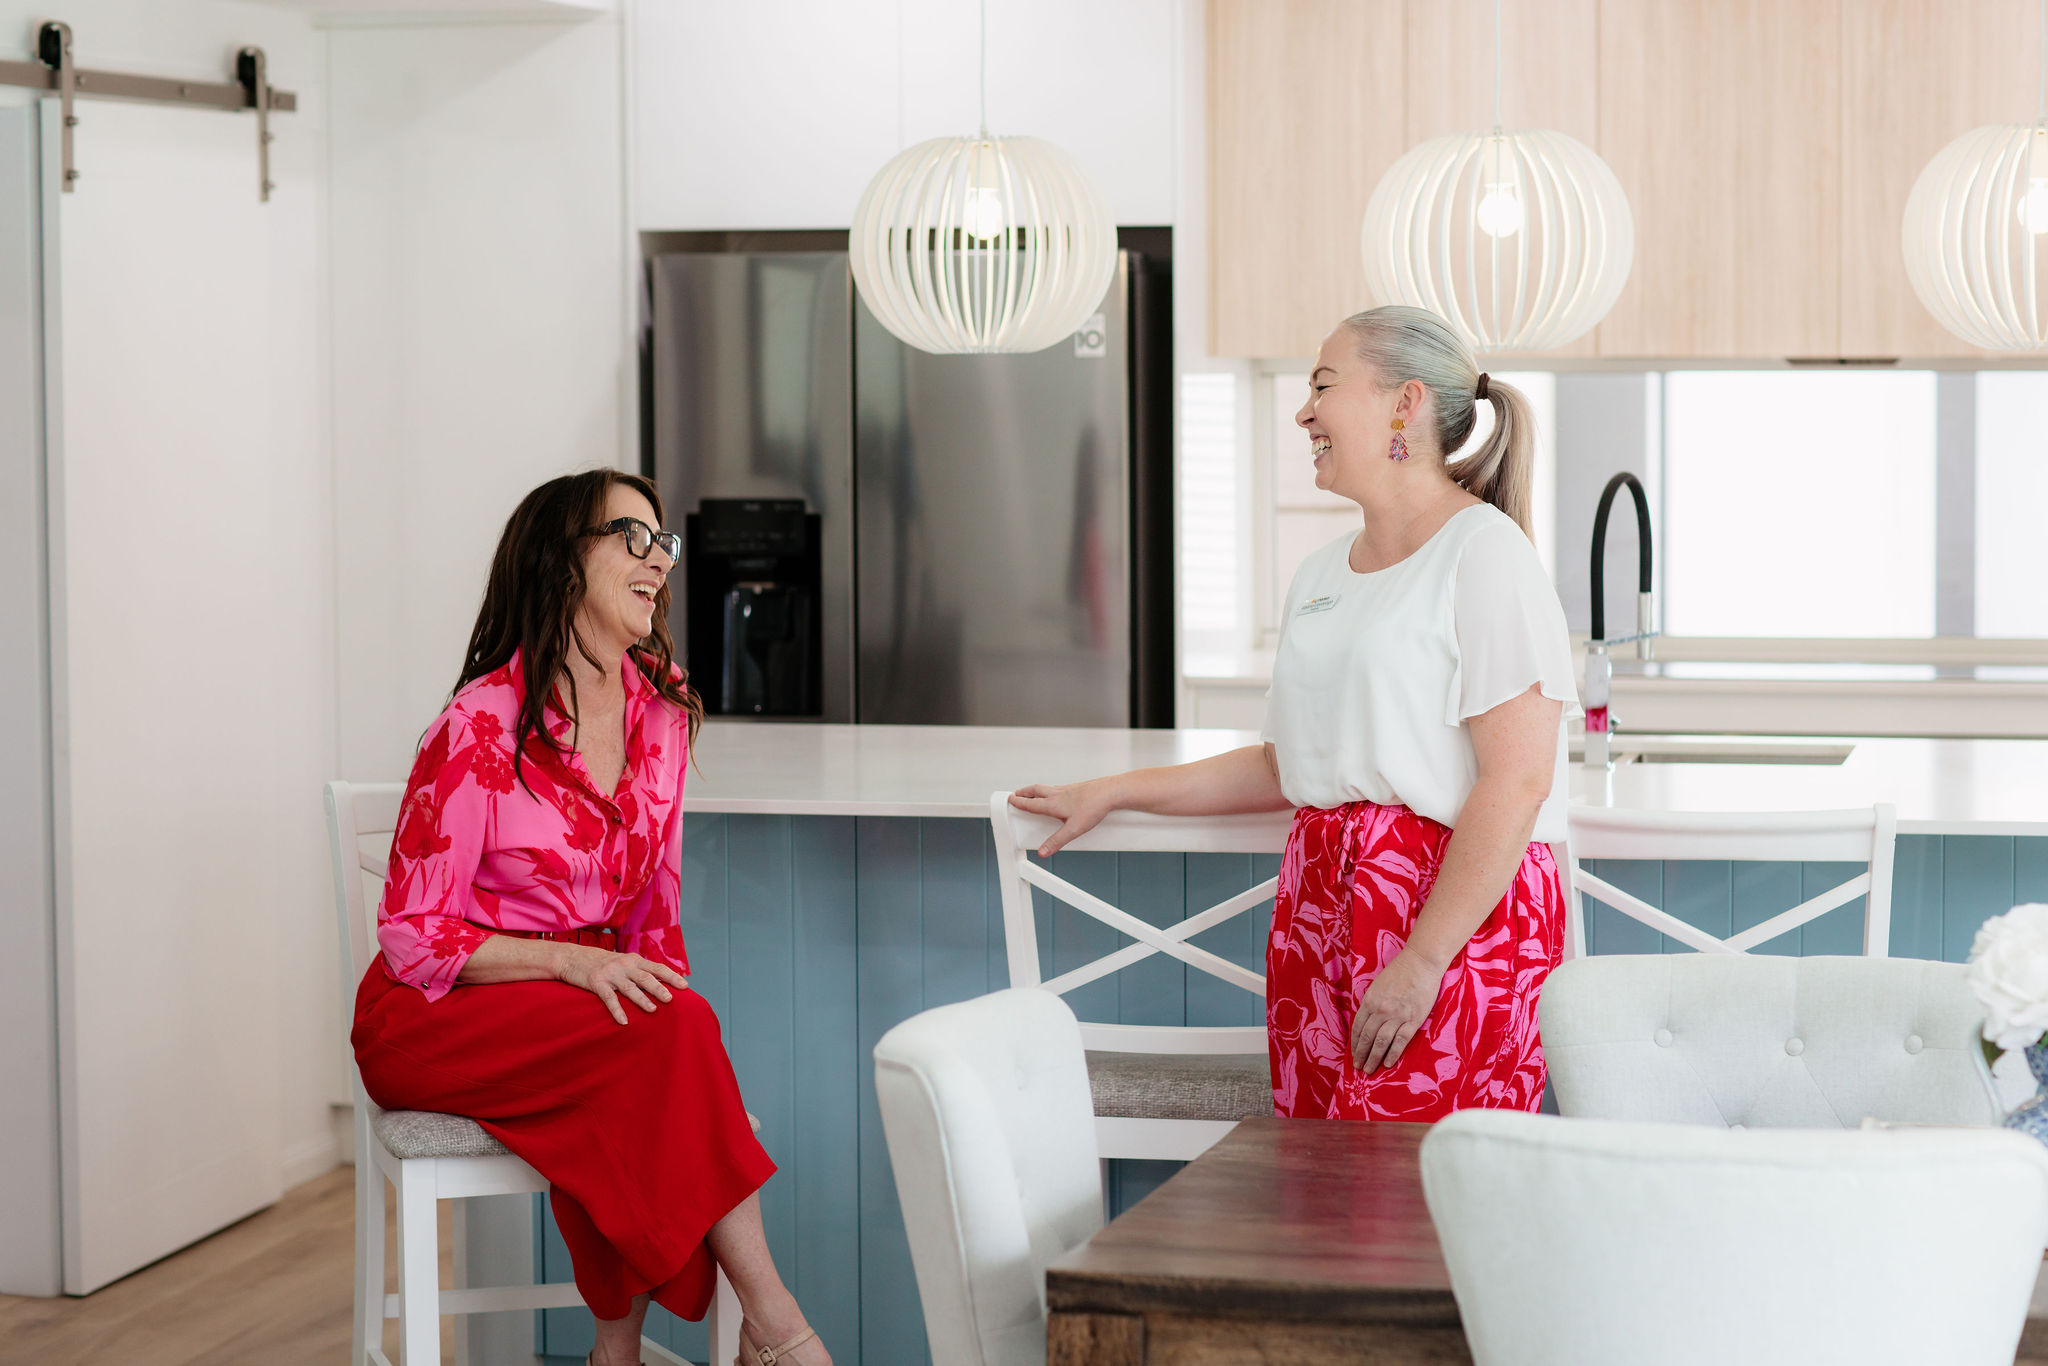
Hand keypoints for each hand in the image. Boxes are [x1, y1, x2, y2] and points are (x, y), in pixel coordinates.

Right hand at [557, 947, 689, 1025]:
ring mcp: (610, 974)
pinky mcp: (596, 982)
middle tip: (671, 999)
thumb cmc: (602, 962)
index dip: (671, 976)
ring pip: (630, 988)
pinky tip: (624, 1021)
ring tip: (653, 1009)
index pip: (657, 968)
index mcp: (634, 960)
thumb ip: (638, 970)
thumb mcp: (622, 961)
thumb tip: (659, 983)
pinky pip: (609, 998)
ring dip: (642, 999)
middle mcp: (624, 965)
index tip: (685, 986)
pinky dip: (617, 1010)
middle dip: (659, 988)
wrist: (572, 957)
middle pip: (646, 977)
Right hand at [1009, 780, 1115, 856]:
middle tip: (1016, 794)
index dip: (1019, 802)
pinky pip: (1057, 787)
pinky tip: (1056, 794)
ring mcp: (1067, 789)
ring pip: (1046, 788)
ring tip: (1032, 792)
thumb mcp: (1073, 830)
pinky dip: (1049, 789)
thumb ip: (1056, 841)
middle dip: (1024, 793)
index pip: (1031, 803)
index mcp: (1053, 804)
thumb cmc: (1094, 807)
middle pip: (1035, 791)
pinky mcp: (1076, 788)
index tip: (1010, 800)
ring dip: (1035, 790)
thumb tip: (1043, 852)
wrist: (1110, 792)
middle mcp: (1058, 794)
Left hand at [1351, 948, 1448, 1073]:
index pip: (1358, 1027)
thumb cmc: (1399, 971)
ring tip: (1369, 1070)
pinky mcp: (1413, 1020)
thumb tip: (1367, 1022)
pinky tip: (1388, 1063)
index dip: (1355, 1043)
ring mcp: (1397, 1015)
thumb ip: (1372, 1003)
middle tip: (1359, 1067)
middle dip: (1361, 1054)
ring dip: (1374, 1058)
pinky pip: (1400, 1041)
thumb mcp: (1377, 986)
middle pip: (1367, 1037)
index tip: (1353, 1054)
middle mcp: (1380, 1010)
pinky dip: (1393, 1054)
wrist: (1420, 963)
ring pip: (1381, 1042)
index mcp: (1369, 1000)